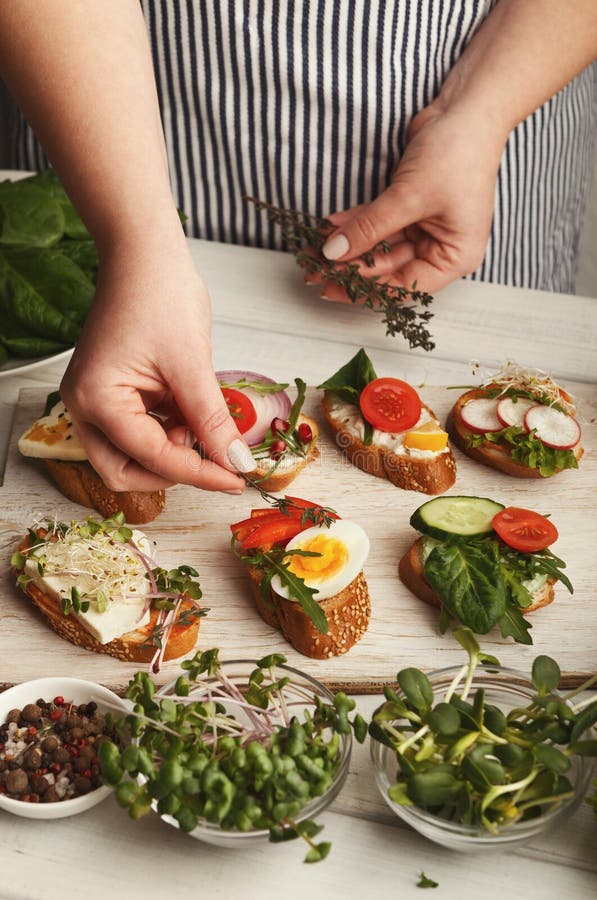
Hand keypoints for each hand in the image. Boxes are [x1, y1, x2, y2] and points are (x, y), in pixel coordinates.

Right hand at [60, 239, 252, 493]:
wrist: (145, 253)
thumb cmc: (161, 294)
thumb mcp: (193, 365)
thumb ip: (212, 421)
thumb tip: (235, 463)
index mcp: (97, 400)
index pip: (151, 458)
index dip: (199, 473)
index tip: (236, 479)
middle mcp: (84, 406)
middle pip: (124, 472)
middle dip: (170, 472)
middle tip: (214, 458)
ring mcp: (94, 400)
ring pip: (129, 456)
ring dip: (169, 452)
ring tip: (200, 422)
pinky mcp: (110, 393)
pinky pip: (137, 431)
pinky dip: (166, 432)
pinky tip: (190, 413)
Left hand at [316, 102, 506, 297]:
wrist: (467, 108)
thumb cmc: (458, 153)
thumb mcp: (408, 197)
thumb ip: (370, 228)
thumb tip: (333, 253)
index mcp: (455, 257)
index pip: (405, 286)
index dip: (367, 290)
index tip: (332, 288)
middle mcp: (441, 247)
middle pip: (389, 268)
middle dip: (351, 267)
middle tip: (315, 271)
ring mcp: (425, 227)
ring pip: (379, 246)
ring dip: (349, 245)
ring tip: (315, 249)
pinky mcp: (410, 207)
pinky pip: (378, 223)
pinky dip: (355, 224)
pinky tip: (330, 228)